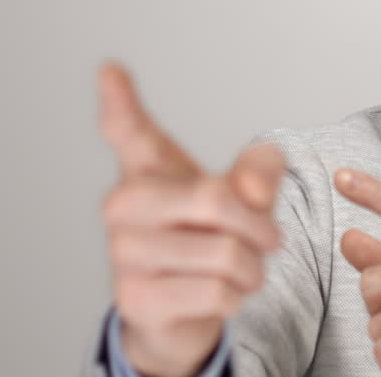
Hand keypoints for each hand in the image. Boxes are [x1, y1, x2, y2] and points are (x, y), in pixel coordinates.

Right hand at [98, 62, 284, 376]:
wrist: (180, 308)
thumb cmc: (205, 237)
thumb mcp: (242, 196)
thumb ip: (258, 173)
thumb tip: (253, 189)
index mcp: (145, 169)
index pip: (129, 130)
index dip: (120, 101)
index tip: (110, 71)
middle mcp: (121, 206)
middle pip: (216, 200)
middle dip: (261, 226)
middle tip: (270, 239)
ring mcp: (123, 254)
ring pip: (226, 254)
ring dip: (254, 268)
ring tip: (242, 270)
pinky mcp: (137, 301)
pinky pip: (219, 292)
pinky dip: (238, 296)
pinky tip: (222, 294)